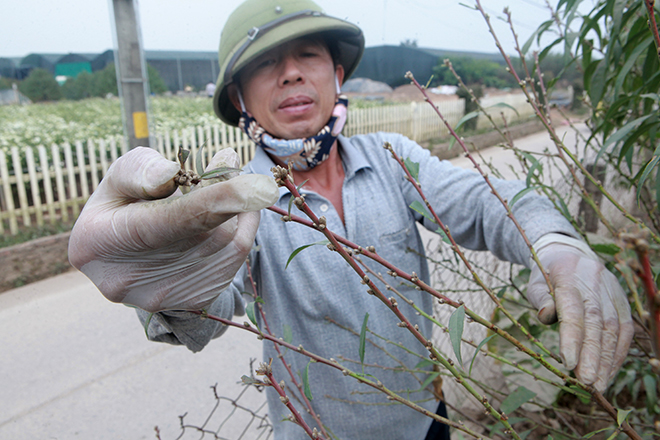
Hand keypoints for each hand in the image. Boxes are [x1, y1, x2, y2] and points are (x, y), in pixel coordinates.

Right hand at [68, 147, 278, 312]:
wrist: (127, 264)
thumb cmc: (123, 209)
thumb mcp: (118, 181)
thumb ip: (138, 170)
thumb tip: (169, 173)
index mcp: (99, 242)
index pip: (168, 222)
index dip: (213, 202)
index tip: (253, 184)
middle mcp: (129, 280)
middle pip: (204, 232)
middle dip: (227, 194)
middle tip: (228, 163)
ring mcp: (164, 297)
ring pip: (225, 244)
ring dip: (235, 209)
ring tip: (223, 187)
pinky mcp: (193, 302)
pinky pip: (234, 260)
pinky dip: (239, 229)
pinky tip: (229, 213)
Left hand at [527, 233, 633, 391]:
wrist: (571, 255)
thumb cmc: (548, 276)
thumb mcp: (536, 283)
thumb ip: (540, 299)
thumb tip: (545, 316)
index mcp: (569, 275)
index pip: (573, 309)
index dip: (572, 337)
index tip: (569, 363)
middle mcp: (595, 282)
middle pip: (598, 323)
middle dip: (593, 356)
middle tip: (587, 383)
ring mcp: (613, 291)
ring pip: (614, 328)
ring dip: (607, 360)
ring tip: (598, 384)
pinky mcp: (623, 301)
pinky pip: (625, 330)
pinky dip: (617, 354)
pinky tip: (608, 373)